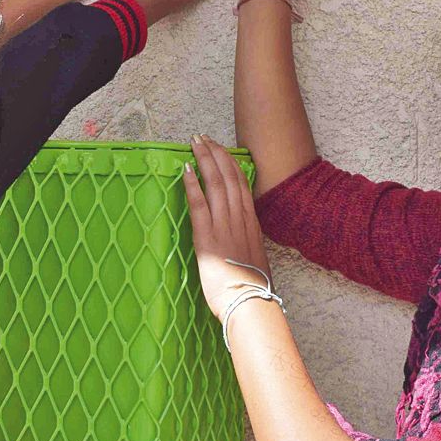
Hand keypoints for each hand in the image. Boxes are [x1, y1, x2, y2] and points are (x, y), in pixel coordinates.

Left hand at [182, 135, 271, 318]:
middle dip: (216, 154)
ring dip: (204, 161)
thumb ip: (246, 246)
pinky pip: (199, 204)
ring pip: (216, 184)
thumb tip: (239, 246)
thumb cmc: (251, 289)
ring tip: (195, 143)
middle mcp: (240, 219)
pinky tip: (186, 169)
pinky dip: (192, 184)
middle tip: (204, 137)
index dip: (231, 165)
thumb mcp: (254, 261)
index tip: (222, 150)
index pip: (242, 185)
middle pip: (229, 178)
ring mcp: (224, 226)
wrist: (250, 303)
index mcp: (252, 224)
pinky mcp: (208, 237)